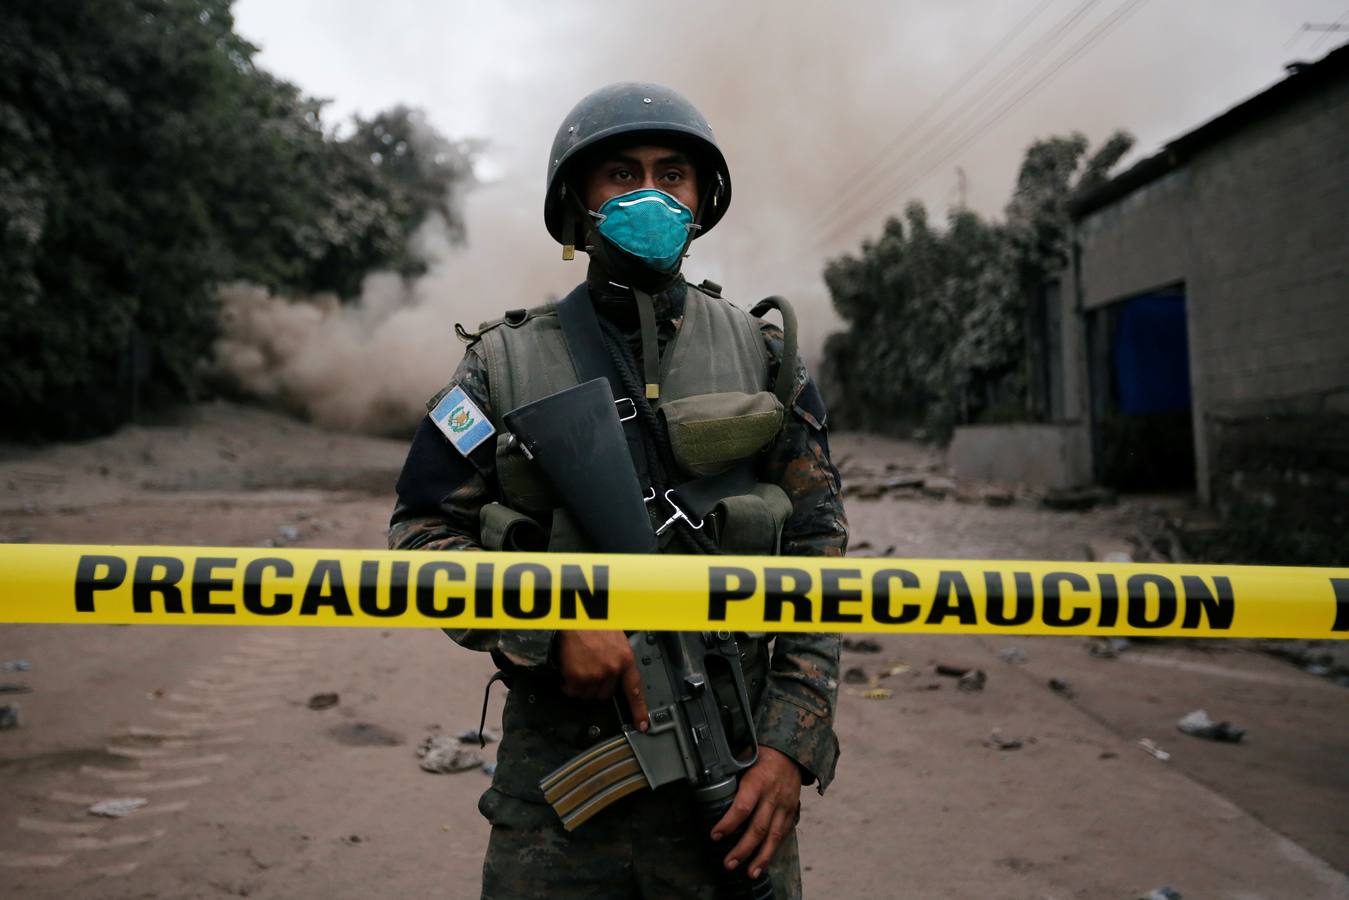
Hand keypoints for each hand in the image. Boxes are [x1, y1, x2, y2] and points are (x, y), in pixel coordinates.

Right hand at [555, 631, 648, 729]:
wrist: (574, 618)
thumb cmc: (594, 624)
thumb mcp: (616, 639)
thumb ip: (619, 658)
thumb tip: (617, 674)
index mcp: (625, 659)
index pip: (635, 690)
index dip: (639, 710)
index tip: (642, 724)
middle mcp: (612, 669)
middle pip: (606, 694)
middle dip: (598, 687)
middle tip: (590, 672)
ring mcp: (595, 675)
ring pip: (588, 695)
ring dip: (582, 687)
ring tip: (579, 668)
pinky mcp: (577, 677)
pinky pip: (573, 691)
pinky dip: (568, 686)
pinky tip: (568, 673)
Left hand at [710, 745, 801, 879]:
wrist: (791, 752)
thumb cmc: (762, 755)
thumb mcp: (743, 758)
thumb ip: (729, 774)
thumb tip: (705, 785)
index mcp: (758, 781)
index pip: (742, 807)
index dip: (728, 824)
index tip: (715, 835)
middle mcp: (772, 796)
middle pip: (758, 828)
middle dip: (743, 849)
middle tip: (729, 863)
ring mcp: (784, 806)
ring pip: (773, 836)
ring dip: (760, 857)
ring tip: (749, 872)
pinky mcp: (790, 812)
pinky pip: (782, 835)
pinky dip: (772, 850)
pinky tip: (763, 863)